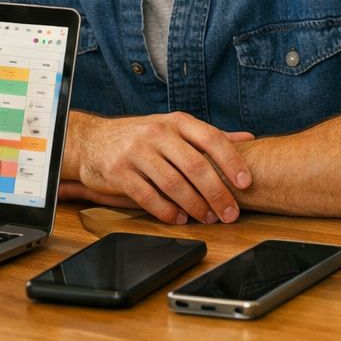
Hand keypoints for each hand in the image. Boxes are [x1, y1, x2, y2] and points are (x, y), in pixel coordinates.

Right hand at [62, 112, 253, 224]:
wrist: (92, 140)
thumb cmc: (141, 137)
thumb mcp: (174, 129)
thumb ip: (208, 137)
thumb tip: (247, 139)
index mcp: (176, 122)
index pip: (210, 138)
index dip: (231, 161)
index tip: (245, 182)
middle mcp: (157, 133)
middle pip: (195, 165)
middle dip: (217, 193)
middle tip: (230, 213)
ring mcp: (136, 152)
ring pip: (173, 183)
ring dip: (195, 206)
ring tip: (207, 218)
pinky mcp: (119, 172)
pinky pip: (148, 196)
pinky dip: (167, 212)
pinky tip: (180, 219)